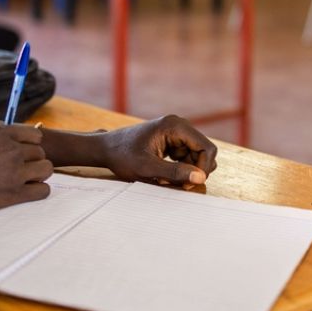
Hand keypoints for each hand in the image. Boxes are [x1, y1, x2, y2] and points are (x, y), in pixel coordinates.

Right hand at [0, 123, 51, 217]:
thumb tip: (5, 137)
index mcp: (0, 133)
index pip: (33, 134)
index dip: (30, 144)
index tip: (23, 152)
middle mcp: (11, 149)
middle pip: (39, 152)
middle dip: (32, 160)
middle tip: (19, 170)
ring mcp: (15, 171)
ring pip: (46, 168)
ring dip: (39, 174)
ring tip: (27, 180)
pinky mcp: (15, 193)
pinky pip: (43, 190)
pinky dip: (38, 191)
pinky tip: (28, 192)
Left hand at [96, 115, 217, 187]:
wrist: (105, 149)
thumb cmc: (122, 156)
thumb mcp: (147, 168)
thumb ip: (175, 173)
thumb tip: (201, 177)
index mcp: (174, 126)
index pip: (206, 147)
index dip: (203, 168)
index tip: (188, 183)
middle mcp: (178, 125)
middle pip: (203, 150)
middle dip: (195, 170)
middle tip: (179, 185)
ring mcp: (175, 132)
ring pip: (196, 155)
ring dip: (186, 170)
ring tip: (166, 178)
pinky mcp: (171, 140)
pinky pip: (186, 156)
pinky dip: (179, 168)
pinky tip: (163, 174)